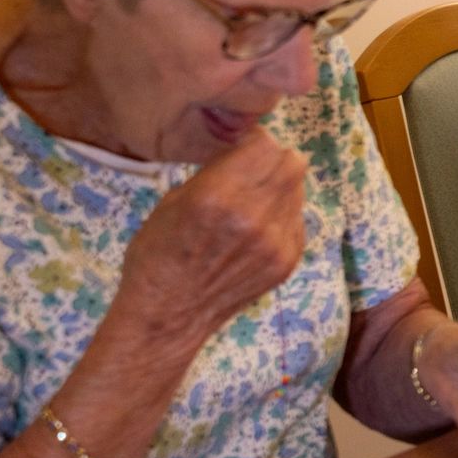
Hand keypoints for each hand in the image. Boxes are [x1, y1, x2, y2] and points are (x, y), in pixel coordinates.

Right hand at [115, 129, 308, 350]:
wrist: (169, 314)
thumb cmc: (158, 254)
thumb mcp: (175, 200)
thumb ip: (216, 173)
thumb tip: (244, 150)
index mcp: (217, 197)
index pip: (265, 145)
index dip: (255, 142)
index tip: (243, 148)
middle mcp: (254, 216)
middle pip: (291, 163)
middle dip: (273, 160)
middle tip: (253, 170)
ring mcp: (276, 241)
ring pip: (298, 189)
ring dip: (280, 186)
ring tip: (253, 200)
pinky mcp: (288, 260)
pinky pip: (296, 219)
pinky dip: (282, 214)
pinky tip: (257, 227)